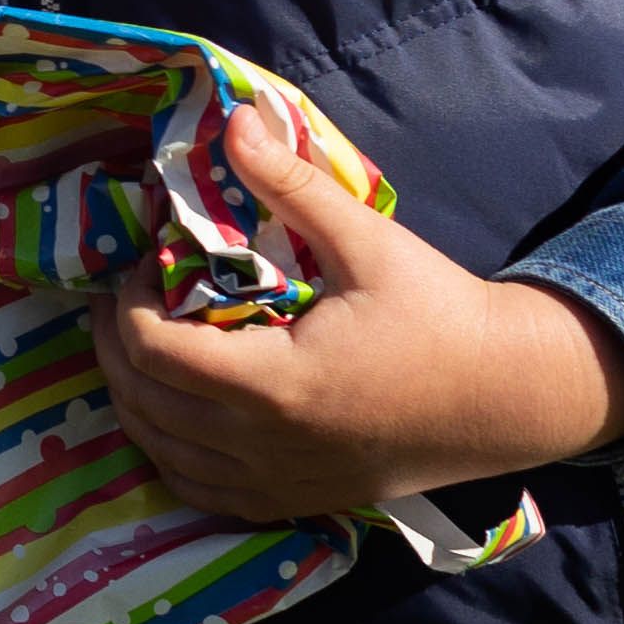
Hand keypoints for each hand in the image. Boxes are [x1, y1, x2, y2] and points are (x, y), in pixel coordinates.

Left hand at [92, 105, 623, 519]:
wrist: (507, 396)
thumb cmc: (441, 313)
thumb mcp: (368, 241)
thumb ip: (292, 185)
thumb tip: (233, 120)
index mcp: (279, 385)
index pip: (156, 352)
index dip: (130, 304)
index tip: (144, 264)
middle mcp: (266, 447)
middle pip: (144, 404)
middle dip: (116, 345)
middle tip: (125, 296)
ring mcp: (278, 485)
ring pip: (162, 453)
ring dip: (132, 399)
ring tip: (135, 344)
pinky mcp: (293, 503)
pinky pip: (200, 490)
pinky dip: (168, 450)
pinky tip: (170, 411)